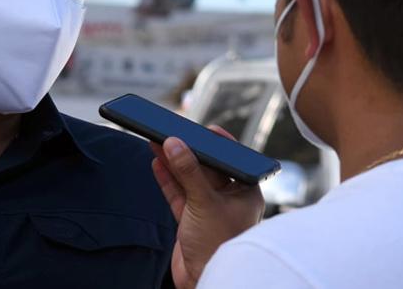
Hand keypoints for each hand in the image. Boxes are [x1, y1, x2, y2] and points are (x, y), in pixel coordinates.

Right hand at [150, 126, 264, 288]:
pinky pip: (178, 193)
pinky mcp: (191, 220)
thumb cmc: (219, 246)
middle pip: (206, 167)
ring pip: (189, 179)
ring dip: (173, 162)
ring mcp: (208, 209)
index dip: (217, 144)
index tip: (204, 128)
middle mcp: (229, 199)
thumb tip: (174, 144)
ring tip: (156, 141)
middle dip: (188, 150)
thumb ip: (188, 172)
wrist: (205, 281)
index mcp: (245, 192)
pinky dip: (167, 179)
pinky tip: (157, 162)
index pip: (232, 160)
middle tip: (172, 132)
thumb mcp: (204, 203)